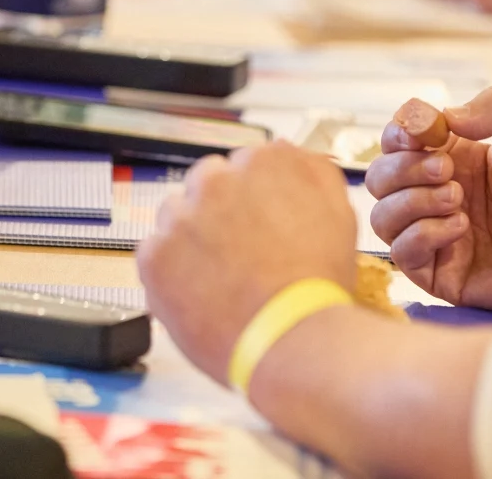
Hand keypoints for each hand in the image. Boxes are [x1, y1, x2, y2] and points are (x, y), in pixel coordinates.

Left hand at [137, 143, 355, 385]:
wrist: (293, 339)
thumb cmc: (318, 284)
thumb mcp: (338, 213)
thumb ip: (310, 171)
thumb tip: (286, 152)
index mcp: (262, 163)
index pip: (243, 165)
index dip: (251, 198)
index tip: (257, 222)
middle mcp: (217, 180)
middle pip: (206, 184)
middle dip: (217, 211)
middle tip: (237, 251)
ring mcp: (181, 217)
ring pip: (176, 217)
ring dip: (191, 238)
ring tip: (220, 277)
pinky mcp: (154, 255)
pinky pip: (154, 254)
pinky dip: (171, 272)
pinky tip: (201, 292)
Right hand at [366, 88, 491, 312]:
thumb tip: (443, 117)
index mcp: (453, 157)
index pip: (399, 137)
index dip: (402, 130)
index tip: (425, 131)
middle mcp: (435, 194)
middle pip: (379, 175)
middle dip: (405, 168)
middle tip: (448, 171)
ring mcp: (433, 235)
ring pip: (381, 214)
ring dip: (412, 201)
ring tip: (457, 201)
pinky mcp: (438, 273)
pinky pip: (401, 253)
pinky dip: (422, 235)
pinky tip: (460, 229)